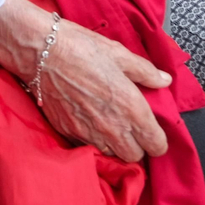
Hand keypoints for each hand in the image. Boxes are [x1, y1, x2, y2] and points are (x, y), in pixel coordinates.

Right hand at [0, 0, 169, 162]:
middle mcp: (112, 126)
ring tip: (109, 127)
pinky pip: (87, 147)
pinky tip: (88, 122)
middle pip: (135, 156)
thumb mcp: (119, 54)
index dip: (158, 140)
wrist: (40, 51)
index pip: (156, 144)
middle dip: (136, 146)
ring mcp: (88, 132)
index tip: (153, 132)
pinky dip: (91, 140)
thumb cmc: (80, 47)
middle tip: (131, 129)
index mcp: (131, 107)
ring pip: (111, 154)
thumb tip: (164, 80)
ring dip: (113, 145)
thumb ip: (146, 71)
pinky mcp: (68, 132)